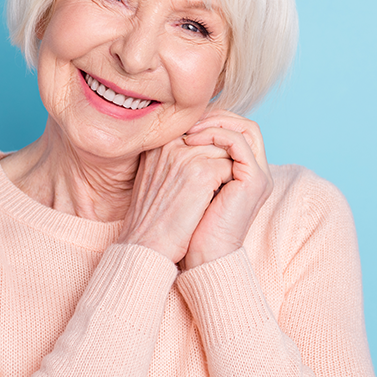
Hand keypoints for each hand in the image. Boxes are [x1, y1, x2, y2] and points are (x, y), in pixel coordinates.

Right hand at [117, 137, 233, 263]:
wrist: (146, 246)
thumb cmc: (153, 217)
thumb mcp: (156, 177)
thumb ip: (173, 157)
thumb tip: (198, 148)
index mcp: (159, 143)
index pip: (197, 130)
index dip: (208, 149)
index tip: (208, 172)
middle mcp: (170, 144)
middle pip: (212, 136)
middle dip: (220, 158)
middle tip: (218, 182)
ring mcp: (186, 156)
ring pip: (224, 149)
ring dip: (226, 170)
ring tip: (218, 191)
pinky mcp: (202, 172)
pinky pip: (230, 165)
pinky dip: (230, 182)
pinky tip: (218, 199)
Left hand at [180, 110, 272, 269]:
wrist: (201, 255)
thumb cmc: (191, 225)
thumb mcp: (190, 184)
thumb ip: (192, 159)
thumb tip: (175, 132)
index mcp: (244, 172)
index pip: (236, 130)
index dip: (212, 120)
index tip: (184, 123)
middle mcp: (256, 171)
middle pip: (245, 125)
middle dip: (216, 117)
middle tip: (187, 122)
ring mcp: (259, 175)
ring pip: (247, 128)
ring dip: (215, 123)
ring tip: (188, 132)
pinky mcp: (255, 180)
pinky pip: (239, 143)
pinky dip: (216, 135)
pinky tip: (192, 142)